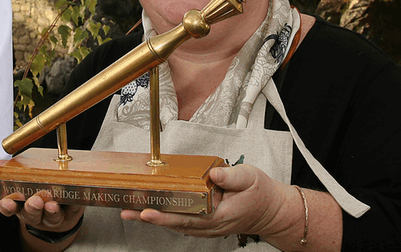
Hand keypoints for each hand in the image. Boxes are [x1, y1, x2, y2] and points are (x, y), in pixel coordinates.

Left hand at [120, 164, 296, 239]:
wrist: (271, 211)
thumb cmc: (260, 194)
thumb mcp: (250, 178)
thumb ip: (232, 177)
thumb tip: (214, 174)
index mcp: (219, 215)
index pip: (188, 217)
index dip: (166, 215)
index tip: (148, 211)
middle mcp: (209, 225)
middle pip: (175, 223)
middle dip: (150, 218)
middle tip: (129, 212)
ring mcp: (206, 227)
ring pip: (176, 225)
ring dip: (153, 219)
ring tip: (131, 211)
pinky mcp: (204, 224)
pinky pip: (181, 223)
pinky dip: (164, 218)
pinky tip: (150, 211)